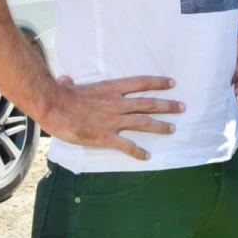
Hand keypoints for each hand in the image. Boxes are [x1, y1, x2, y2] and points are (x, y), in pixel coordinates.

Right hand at [43, 75, 183, 160]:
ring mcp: (113, 120)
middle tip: (182, 107)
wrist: (54, 106)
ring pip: (143, 122)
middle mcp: (117, 103)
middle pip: (148, 103)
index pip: (141, 83)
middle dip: (167, 105)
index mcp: (112, 88)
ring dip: (160, 126)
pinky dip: (138, 151)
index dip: (158, 82)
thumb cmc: (61, 95)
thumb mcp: (70, 86)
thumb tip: (65, 80)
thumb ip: (72, 83)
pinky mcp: (106, 136)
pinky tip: (147, 156)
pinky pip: (126, 145)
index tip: (172, 83)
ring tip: (173, 128)